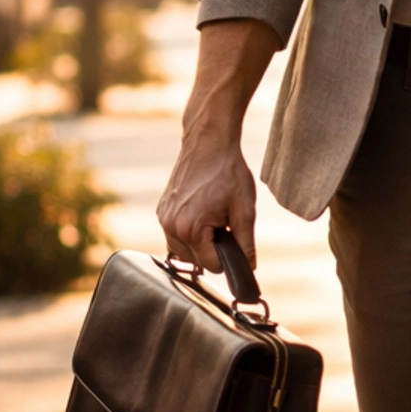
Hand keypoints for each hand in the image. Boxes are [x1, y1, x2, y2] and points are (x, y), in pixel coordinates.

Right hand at [156, 17, 278, 272]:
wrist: (208, 143)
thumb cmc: (228, 173)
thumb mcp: (245, 210)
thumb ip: (247, 244)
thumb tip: (250, 268)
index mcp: (190, 229)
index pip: (212, 267)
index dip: (228, 258)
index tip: (235, 240)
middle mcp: (170, 227)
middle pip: (196, 262)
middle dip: (213, 249)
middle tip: (224, 222)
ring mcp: (163, 219)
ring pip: (185, 252)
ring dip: (200, 243)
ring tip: (213, 217)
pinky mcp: (161, 211)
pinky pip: (176, 236)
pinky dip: (190, 232)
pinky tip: (201, 212)